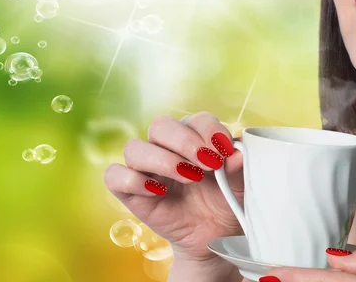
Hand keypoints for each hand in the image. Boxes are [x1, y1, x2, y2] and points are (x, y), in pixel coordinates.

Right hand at [103, 112, 243, 262]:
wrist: (214, 235)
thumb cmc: (226, 201)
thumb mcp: (240, 184)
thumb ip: (239, 166)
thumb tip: (239, 153)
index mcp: (195, 136)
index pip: (196, 119)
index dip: (210, 130)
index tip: (226, 150)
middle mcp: (167, 147)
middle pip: (161, 126)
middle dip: (185, 141)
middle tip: (209, 163)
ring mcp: (146, 168)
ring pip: (135, 148)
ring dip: (163, 160)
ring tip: (189, 178)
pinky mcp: (130, 192)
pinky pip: (114, 176)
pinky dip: (132, 180)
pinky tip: (158, 191)